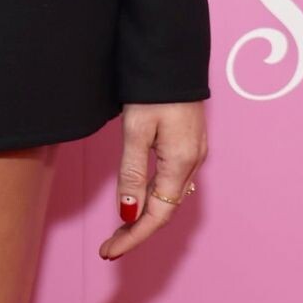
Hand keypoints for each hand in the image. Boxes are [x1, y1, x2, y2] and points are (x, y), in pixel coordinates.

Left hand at [97, 101, 206, 261]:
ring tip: (121, 227)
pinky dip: (156, 195)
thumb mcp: (137, 128)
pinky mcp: (189, 140)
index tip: (108, 252)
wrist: (173, 50)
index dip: (132, 237)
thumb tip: (127, 213)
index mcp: (180, 162)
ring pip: (170, 195)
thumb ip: (132, 172)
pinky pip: (173, 179)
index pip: (157, 215)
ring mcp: (194, 151)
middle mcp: (192, 161)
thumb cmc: (154, 85)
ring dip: (147, 213)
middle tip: (110, 245)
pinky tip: (143, 195)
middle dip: (138, 229)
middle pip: (165, 209)